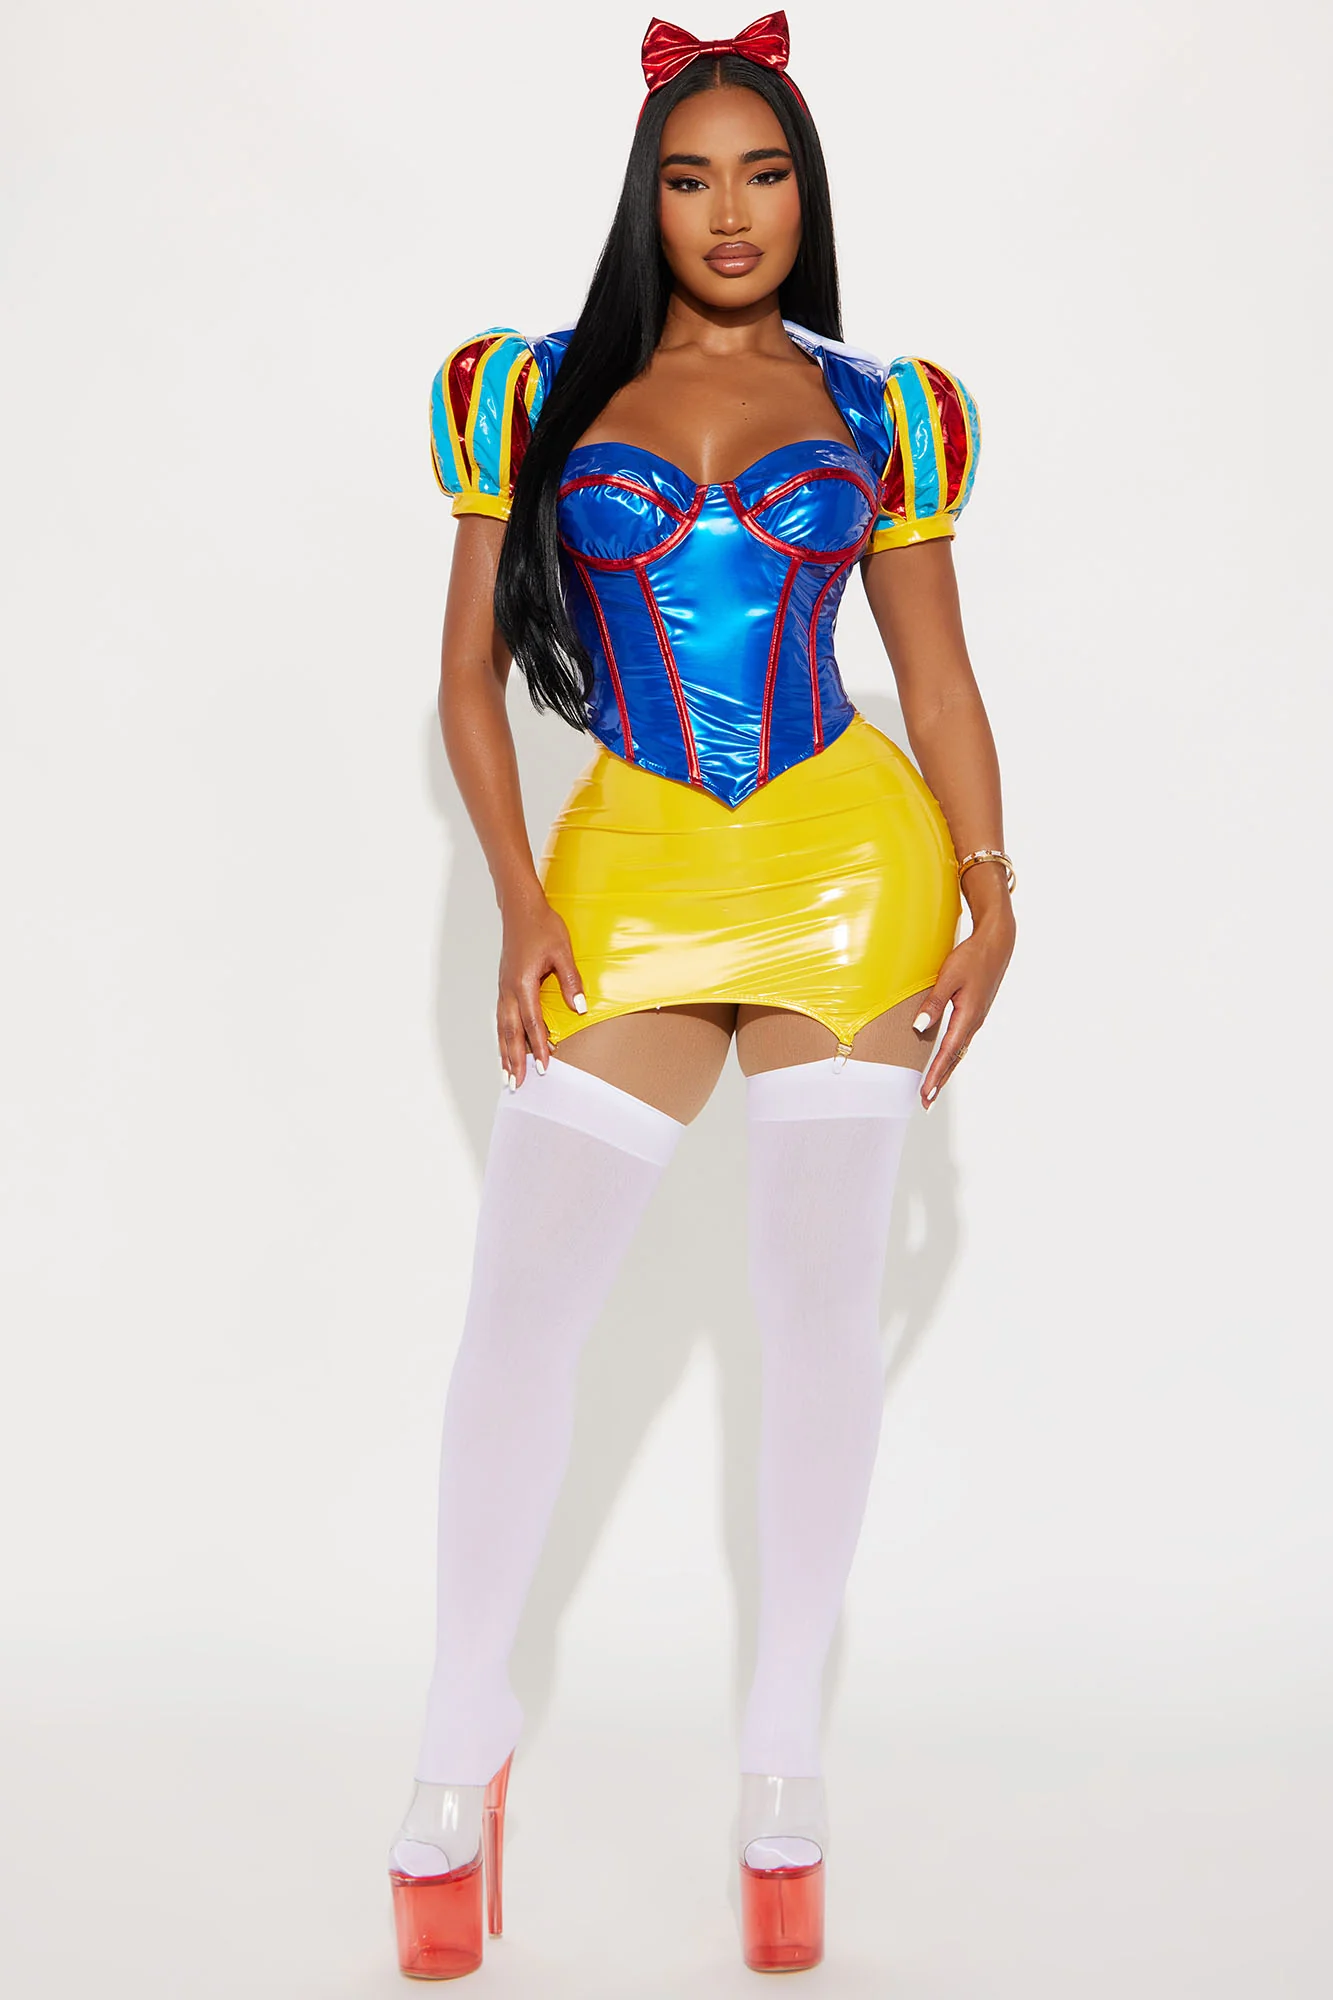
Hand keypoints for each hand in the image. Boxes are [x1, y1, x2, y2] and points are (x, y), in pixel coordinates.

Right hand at [496, 887, 585, 1087]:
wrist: (520, 909)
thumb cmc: (542, 927)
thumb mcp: (562, 952)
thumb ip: (570, 981)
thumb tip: (579, 1009)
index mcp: (523, 983)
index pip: (532, 1023)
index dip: (538, 1047)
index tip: (544, 1068)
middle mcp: (509, 990)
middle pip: (510, 1032)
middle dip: (513, 1060)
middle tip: (516, 1085)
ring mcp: (504, 988)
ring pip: (502, 1027)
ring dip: (504, 1052)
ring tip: (506, 1075)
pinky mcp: (505, 986)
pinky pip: (502, 1018)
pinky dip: (503, 1037)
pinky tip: (505, 1047)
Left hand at [912, 905, 1015, 1110]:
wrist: (996, 944)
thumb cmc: (972, 957)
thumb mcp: (948, 977)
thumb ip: (934, 1003)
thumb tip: (920, 1026)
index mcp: (968, 1017)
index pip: (948, 1053)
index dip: (935, 1075)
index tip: (925, 1093)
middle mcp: (973, 1022)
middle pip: (954, 1059)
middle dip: (940, 1080)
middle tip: (926, 1102)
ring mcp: (975, 1019)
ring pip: (958, 1052)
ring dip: (945, 1070)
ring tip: (932, 1087)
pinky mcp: (974, 1013)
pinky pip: (961, 1041)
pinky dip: (951, 1055)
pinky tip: (944, 1060)